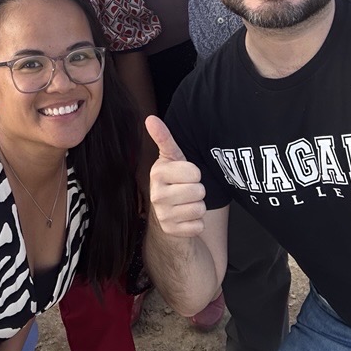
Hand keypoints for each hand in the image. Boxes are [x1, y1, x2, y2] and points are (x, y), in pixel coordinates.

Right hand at [146, 116, 206, 236]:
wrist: (167, 212)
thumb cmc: (173, 180)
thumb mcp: (171, 158)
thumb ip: (163, 137)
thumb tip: (150, 118)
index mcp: (157, 173)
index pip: (194, 171)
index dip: (194, 173)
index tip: (184, 175)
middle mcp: (156, 195)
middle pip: (198, 191)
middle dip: (198, 190)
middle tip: (186, 190)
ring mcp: (163, 215)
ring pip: (199, 208)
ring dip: (198, 206)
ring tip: (186, 203)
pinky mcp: (172, 232)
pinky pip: (198, 226)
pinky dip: (196, 223)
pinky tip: (185, 218)